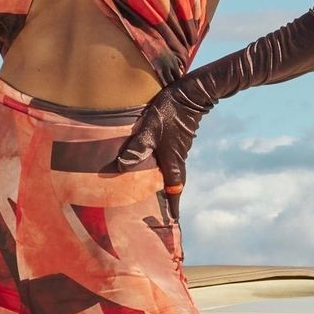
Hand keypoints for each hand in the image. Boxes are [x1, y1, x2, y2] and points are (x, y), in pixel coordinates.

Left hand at [107, 82, 215, 221]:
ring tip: (155, 189)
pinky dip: (164, 167)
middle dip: (170, 197)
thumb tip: (121, 167)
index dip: (173, 205)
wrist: (192, 93)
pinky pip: (171, 159)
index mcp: (172, 161)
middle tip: (164, 209)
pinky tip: (155, 163)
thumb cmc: (170, 111)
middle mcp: (178, 158)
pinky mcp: (179, 139)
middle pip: (175, 183)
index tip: (174, 219)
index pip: (173, 190)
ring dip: (166, 182)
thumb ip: (137, 147)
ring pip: (173, 171)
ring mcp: (180, 149)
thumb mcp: (150, 129)